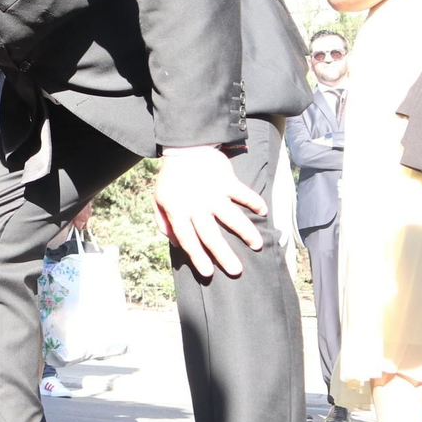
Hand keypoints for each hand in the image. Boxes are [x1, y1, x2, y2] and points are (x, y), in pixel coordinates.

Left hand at [153, 146, 265, 278]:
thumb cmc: (171, 179)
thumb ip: (164, 223)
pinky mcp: (227, 180)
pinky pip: (244, 194)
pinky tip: (263, 211)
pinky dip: (254, 202)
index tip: (209, 273)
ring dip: (246, 232)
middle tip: (236, 271)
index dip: (198, 257)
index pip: (188, 240)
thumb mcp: (158, 200)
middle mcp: (196, 205)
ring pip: (232, 217)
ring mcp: (213, 193)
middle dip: (223, 255)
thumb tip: (176, 243)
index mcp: (177, 211)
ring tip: (257, 245)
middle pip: (211, 235)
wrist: (183, 148)